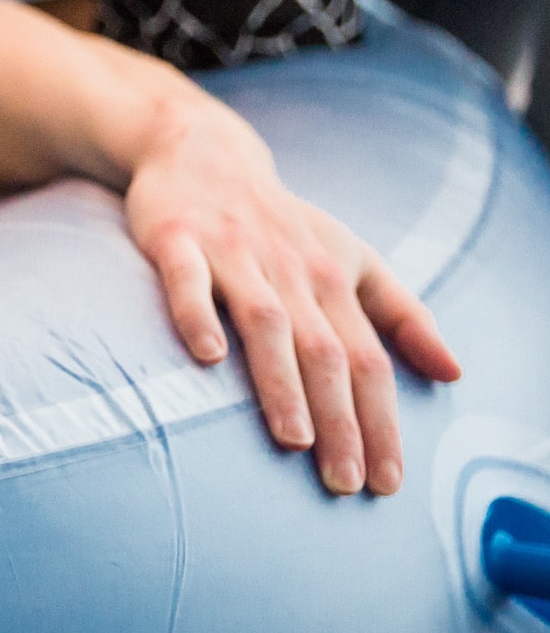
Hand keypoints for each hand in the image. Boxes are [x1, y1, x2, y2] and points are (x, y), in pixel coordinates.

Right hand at [122, 105, 460, 495]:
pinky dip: (196, 314)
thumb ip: (403, 314)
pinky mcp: (178, 240)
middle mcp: (290, 268)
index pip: (369, 360)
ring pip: (265, 323)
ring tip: (294, 439)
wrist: (203, 151)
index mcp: (334, 278)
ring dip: (280, 381)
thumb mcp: (352, 257)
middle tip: (344, 481)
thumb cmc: (279, 220)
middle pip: (324, 351)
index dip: (381, 421)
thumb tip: (454, 372)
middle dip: (339, 419)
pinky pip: (188, 281)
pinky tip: (206, 356)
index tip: (386, 481)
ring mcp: (233, 253)